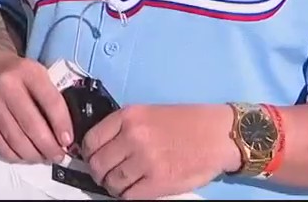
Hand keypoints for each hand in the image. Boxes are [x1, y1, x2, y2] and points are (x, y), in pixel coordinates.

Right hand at [0, 49, 73, 163]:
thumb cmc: (18, 73)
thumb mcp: (38, 73)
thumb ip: (51, 97)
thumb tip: (64, 134)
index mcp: (28, 71)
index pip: (50, 102)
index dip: (62, 125)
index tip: (68, 141)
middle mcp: (6, 86)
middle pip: (32, 126)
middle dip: (49, 147)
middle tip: (58, 156)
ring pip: (16, 140)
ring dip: (34, 155)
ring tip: (43, 157)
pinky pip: (0, 146)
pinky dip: (16, 156)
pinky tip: (25, 155)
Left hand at [81, 104, 236, 199]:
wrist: (218, 134)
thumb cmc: (186, 123)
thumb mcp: (148, 113)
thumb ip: (123, 128)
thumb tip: (101, 148)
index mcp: (128, 116)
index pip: (90, 141)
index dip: (89, 154)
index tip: (94, 159)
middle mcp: (133, 136)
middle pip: (98, 164)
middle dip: (99, 173)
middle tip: (107, 176)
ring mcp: (145, 160)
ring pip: (111, 183)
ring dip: (114, 187)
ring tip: (123, 184)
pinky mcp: (158, 181)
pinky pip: (129, 196)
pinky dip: (128, 196)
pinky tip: (136, 190)